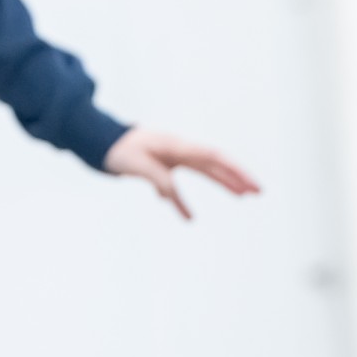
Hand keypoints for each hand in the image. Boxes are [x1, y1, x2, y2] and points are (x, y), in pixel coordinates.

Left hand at [102, 128, 260, 221]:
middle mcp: (178, 150)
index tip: (252, 185)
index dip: (235, 171)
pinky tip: (187, 216)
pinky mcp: (159, 166)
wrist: (97, 140)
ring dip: (222, 183)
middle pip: (214, 164)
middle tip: (258, 192)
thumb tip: (169, 197)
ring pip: (203, 171)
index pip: (214, 158)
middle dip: (237, 177)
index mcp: (177, 146)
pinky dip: (181, 200)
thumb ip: (156, 178)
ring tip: (242, 196)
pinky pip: (176, 184)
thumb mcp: (135, 164)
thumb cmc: (116, 148)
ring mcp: (170, 157)